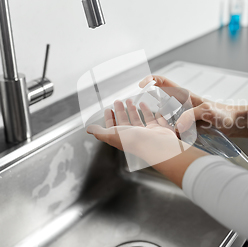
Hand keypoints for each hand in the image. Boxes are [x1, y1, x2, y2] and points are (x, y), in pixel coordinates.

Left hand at [86, 99, 206, 186]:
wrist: (158, 145)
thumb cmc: (135, 141)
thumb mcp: (113, 135)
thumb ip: (100, 132)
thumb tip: (88, 129)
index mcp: (123, 137)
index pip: (113, 126)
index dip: (109, 118)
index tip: (108, 109)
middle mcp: (135, 136)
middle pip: (126, 121)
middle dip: (121, 111)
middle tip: (119, 101)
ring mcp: (148, 133)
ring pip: (139, 119)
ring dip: (134, 110)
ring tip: (131, 101)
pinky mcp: (159, 130)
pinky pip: (155, 119)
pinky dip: (151, 113)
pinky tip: (149, 106)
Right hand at [139, 75, 238, 135]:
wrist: (234, 124)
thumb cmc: (224, 114)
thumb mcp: (208, 112)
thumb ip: (192, 116)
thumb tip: (177, 127)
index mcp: (183, 95)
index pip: (162, 81)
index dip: (150, 80)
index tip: (141, 86)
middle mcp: (179, 104)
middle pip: (156, 99)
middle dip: (145, 104)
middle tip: (135, 110)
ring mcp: (181, 115)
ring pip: (161, 116)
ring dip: (153, 121)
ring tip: (148, 127)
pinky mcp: (184, 127)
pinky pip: (169, 128)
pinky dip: (164, 132)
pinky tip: (162, 139)